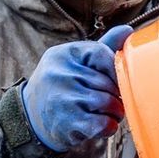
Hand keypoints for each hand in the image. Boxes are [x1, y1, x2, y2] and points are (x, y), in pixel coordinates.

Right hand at [21, 25, 133, 150]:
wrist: (30, 116)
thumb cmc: (63, 84)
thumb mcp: (76, 61)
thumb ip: (102, 47)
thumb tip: (128, 31)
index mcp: (63, 54)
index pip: (102, 54)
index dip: (116, 70)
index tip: (117, 80)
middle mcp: (59, 74)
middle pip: (108, 83)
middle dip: (117, 95)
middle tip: (114, 101)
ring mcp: (61, 99)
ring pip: (108, 103)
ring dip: (116, 112)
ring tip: (108, 113)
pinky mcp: (65, 123)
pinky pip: (103, 124)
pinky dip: (109, 127)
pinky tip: (102, 125)